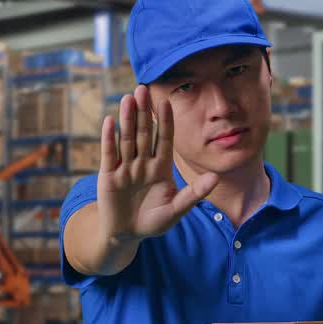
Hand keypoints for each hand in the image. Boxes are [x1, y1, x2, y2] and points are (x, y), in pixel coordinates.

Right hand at [97, 85, 218, 242]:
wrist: (126, 234)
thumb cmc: (152, 222)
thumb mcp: (175, 210)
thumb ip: (193, 194)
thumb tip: (215, 179)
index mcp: (160, 167)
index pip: (164, 140)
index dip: (165, 122)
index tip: (168, 102)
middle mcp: (143, 163)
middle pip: (144, 133)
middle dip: (144, 112)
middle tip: (144, 89)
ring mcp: (125, 167)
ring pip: (127, 139)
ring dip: (127, 119)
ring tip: (128, 98)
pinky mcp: (108, 175)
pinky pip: (109, 153)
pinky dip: (109, 137)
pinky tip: (109, 121)